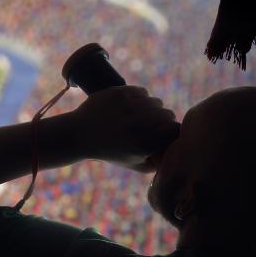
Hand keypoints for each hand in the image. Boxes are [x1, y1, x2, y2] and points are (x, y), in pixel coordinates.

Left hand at [62, 86, 179, 171]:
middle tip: (150, 123)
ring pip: (155, 101)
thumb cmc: (110, 151)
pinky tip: (129, 106)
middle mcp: (137, 125)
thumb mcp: (134, 164)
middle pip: (167, 114)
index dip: (171, 130)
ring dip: (150, 108)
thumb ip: (157, 163)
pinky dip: (139, 98)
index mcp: (143, 144)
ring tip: (138, 115)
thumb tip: (176, 154)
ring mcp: (127, 107)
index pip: (174, 129)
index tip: (163, 132)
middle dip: (162, 118)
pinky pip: (142, 92)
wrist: (78, 134)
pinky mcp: (119, 93)